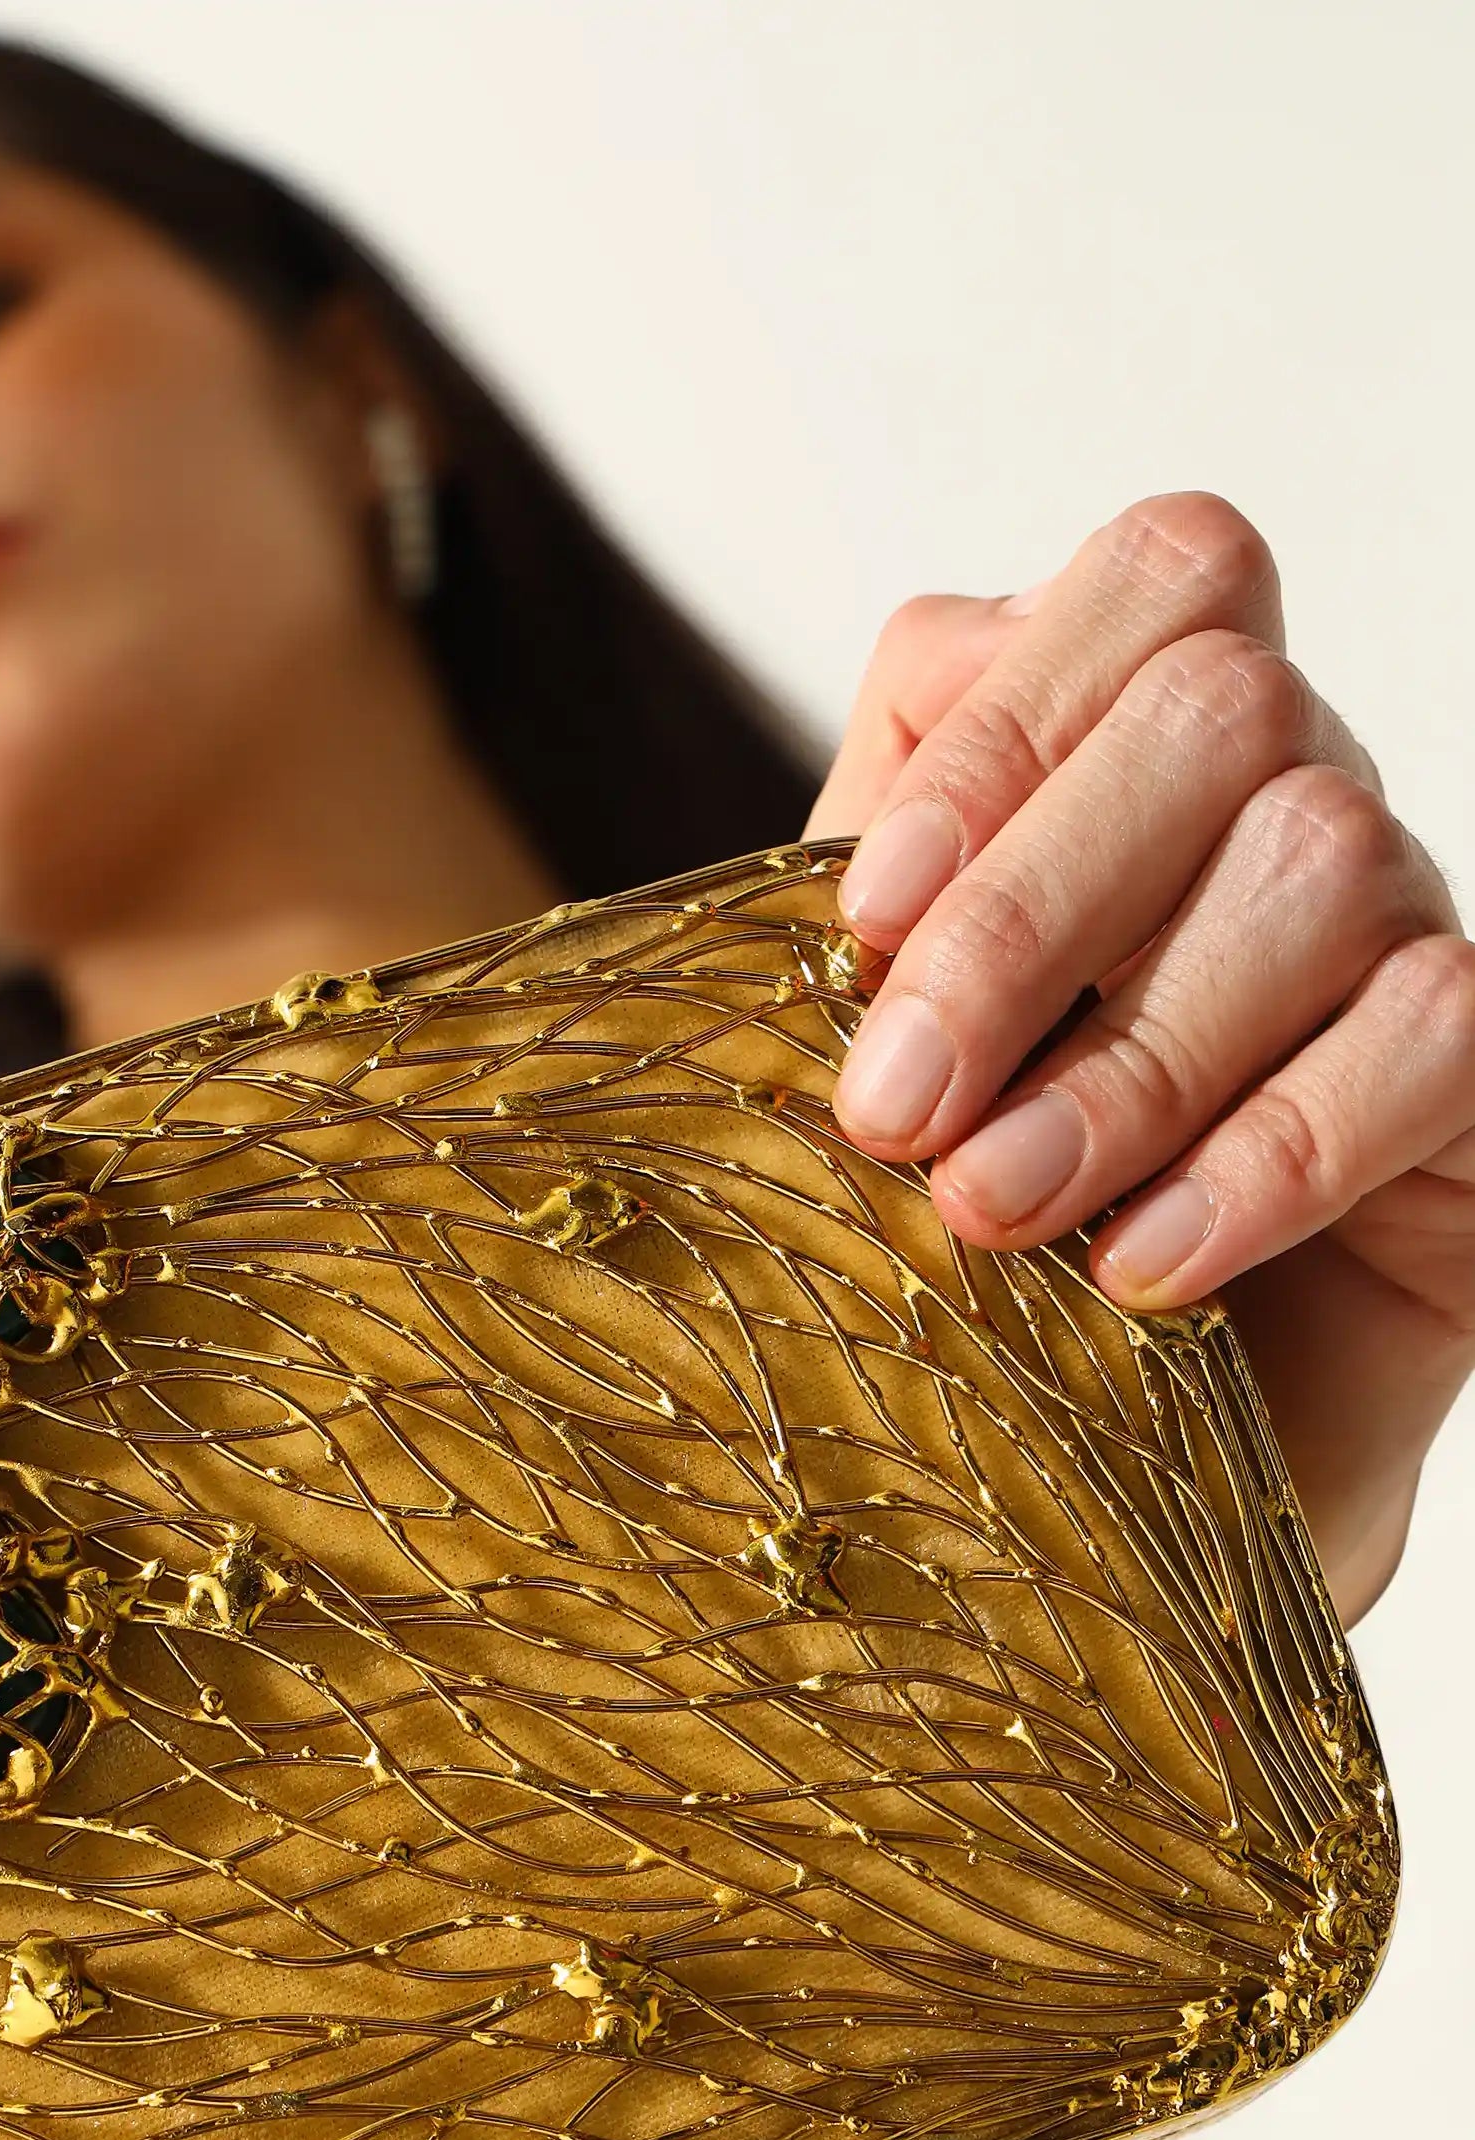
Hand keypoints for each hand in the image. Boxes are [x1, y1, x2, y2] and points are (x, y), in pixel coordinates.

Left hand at [809, 490, 1474, 1624]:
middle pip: (1220, 704)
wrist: (1111, 1454)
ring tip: (992, 1213)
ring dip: (1128, 1056)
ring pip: (1321, 864)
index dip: (1008, 726)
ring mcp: (1408, 922)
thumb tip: (830, 880)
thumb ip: (860, 916)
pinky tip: (1142, 1272)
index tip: (860, 921)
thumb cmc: (976, 1218)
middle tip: (892, 1116)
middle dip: (1025, 915)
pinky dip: (1263, 1156)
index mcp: (1149, 736)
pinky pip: (1425, 1038)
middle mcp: (1301, 791)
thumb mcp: (883, 1045)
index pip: (1154, 579)